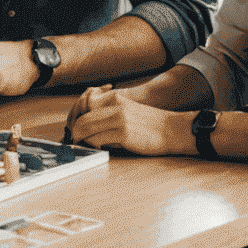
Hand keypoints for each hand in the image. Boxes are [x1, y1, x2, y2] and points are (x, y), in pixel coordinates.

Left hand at [68, 86, 187, 155]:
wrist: (174, 130)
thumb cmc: (151, 124)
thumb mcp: (127, 111)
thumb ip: (109, 114)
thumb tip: (88, 125)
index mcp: (115, 99)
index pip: (85, 104)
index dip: (76, 116)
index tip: (74, 126)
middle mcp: (115, 106)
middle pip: (83, 116)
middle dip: (75, 130)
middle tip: (74, 139)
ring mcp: (119, 119)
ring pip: (86, 128)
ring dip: (81, 138)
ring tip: (83, 144)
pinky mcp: (124, 133)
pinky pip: (98, 139)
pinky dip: (93, 145)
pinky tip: (98, 148)